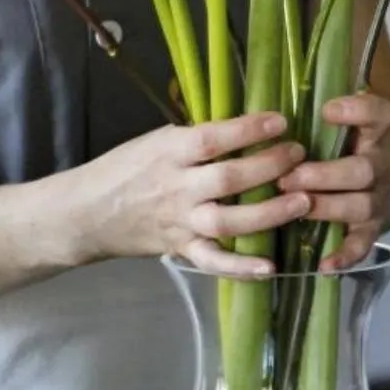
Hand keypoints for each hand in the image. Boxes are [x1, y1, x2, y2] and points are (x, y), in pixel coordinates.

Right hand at [62, 112, 309, 276]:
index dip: (249, 130)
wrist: (84, 213)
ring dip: (270, 213)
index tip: (281, 122)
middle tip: (301, 156)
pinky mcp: (180, 249)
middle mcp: (177, 188)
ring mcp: (180, 222)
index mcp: (170, 153)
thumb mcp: (157, 141)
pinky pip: (213, 262)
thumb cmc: (126, 168)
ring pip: (228, 221)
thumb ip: (199, 139)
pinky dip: (240, 267)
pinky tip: (270, 267)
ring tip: (304, 201)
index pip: (213, 139)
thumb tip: (249, 127)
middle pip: (228, 180)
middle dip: (270, 167)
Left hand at [279, 92, 389, 270]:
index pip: (379, 114)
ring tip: (299, 209)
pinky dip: (346, 254)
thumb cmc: (335, 148)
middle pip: (366, 169)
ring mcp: (377, 199)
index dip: (358, 111)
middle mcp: (378, 165)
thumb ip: (308, 111)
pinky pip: (362, 244)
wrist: (372, 186)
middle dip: (327, 174)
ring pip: (362, 205)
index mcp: (370, 135)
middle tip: (290, 176)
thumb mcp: (330, 125)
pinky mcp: (370, 229)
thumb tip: (263, 91)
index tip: (327, 110)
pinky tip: (325, 263)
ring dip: (330, 208)